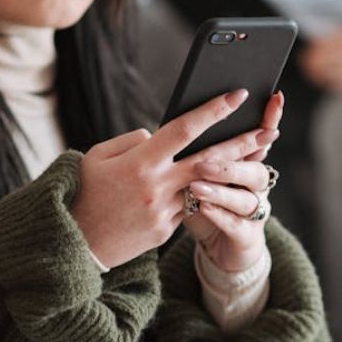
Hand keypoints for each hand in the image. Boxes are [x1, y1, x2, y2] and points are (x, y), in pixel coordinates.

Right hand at [71, 89, 277, 268]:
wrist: (72, 246)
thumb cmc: (83, 192)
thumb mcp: (96, 157)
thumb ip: (131, 141)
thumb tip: (158, 135)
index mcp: (140, 163)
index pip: (184, 129)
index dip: (213, 110)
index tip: (236, 95)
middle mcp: (157, 187)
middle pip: (210, 160)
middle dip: (242, 143)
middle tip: (268, 128)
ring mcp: (164, 212)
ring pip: (206, 186)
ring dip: (232, 171)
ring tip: (255, 155)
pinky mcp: (165, 231)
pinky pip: (188, 206)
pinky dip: (200, 193)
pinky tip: (217, 184)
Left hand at [182, 91, 283, 271]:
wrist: (217, 250)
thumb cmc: (202, 205)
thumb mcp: (195, 175)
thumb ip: (191, 152)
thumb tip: (172, 123)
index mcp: (245, 164)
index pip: (261, 138)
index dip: (270, 118)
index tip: (274, 96)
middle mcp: (256, 186)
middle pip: (255, 168)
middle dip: (234, 159)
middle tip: (204, 160)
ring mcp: (254, 211)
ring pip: (247, 197)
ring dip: (222, 190)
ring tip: (197, 186)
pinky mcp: (247, 236)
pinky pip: (237, 225)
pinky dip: (220, 215)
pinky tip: (203, 208)